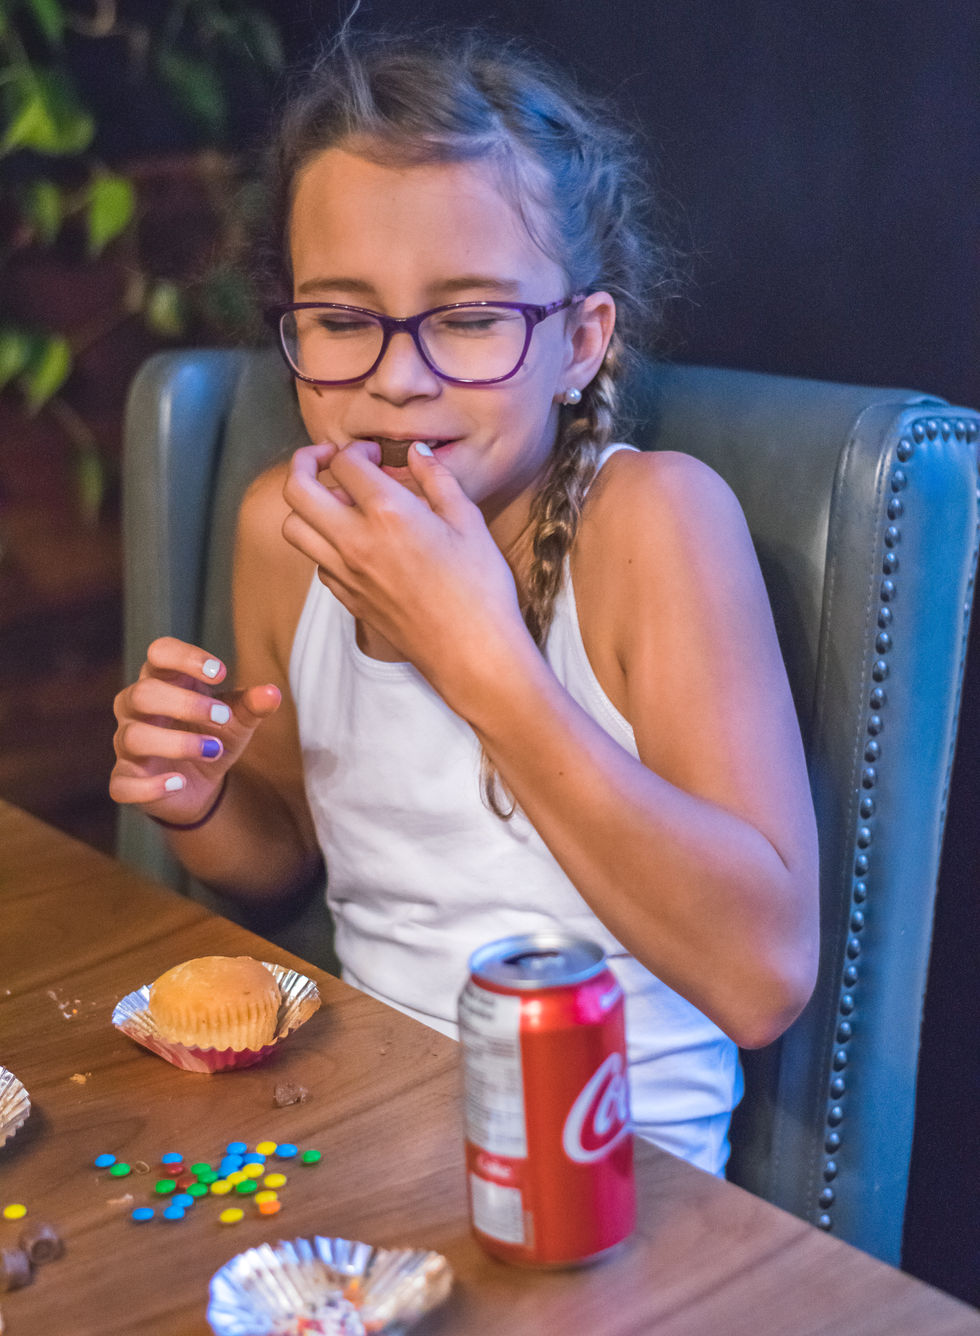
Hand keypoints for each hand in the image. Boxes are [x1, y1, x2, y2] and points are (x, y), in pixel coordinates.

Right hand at [110, 637, 280, 825]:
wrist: (202, 782)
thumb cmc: (213, 734)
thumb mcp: (237, 719)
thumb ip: (253, 705)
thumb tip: (272, 694)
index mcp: (163, 680)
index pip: (159, 652)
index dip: (185, 657)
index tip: (220, 672)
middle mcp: (136, 708)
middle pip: (143, 693)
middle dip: (185, 705)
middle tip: (222, 717)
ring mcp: (127, 744)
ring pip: (133, 737)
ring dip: (177, 743)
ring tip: (213, 749)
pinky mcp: (126, 779)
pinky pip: (123, 784)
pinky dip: (150, 786)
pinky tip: (179, 783)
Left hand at [281, 439, 526, 704]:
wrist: (471, 652)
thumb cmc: (479, 587)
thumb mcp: (468, 521)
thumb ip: (437, 479)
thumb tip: (415, 453)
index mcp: (388, 512)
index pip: (344, 463)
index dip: (356, 450)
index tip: (372, 454)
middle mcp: (354, 540)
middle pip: (297, 490)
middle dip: (304, 463)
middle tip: (324, 459)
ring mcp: (346, 573)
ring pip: (294, 529)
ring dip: (306, 507)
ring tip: (335, 502)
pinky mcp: (347, 599)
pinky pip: (316, 562)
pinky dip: (323, 543)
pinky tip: (352, 542)